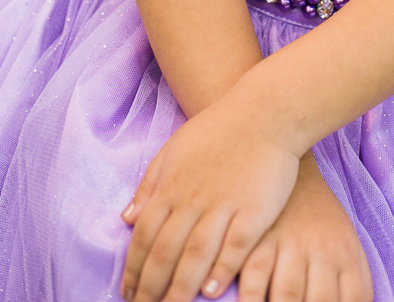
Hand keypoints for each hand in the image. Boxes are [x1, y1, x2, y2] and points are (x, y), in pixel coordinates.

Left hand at [120, 96, 299, 301]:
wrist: (266, 111)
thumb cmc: (219, 127)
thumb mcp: (175, 147)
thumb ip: (150, 183)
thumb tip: (127, 218)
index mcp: (171, 186)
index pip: (143, 236)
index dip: (133, 269)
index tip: (128, 292)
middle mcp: (192, 199)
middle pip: (164, 253)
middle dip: (150, 288)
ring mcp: (223, 205)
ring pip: (194, 256)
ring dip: (179, 289)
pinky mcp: (253, 210)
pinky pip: (234, 247)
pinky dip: (220, 270)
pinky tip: (210, 291)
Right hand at [234, 152, 372, 301]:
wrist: (294, 174)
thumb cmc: (322, 222)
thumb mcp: (347, 246)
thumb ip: (353, 285)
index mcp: (347, 254)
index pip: (355, 300)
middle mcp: (322, 251)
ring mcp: (290, 245)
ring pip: (286, 297)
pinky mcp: (260, 241)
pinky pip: (254, 279)